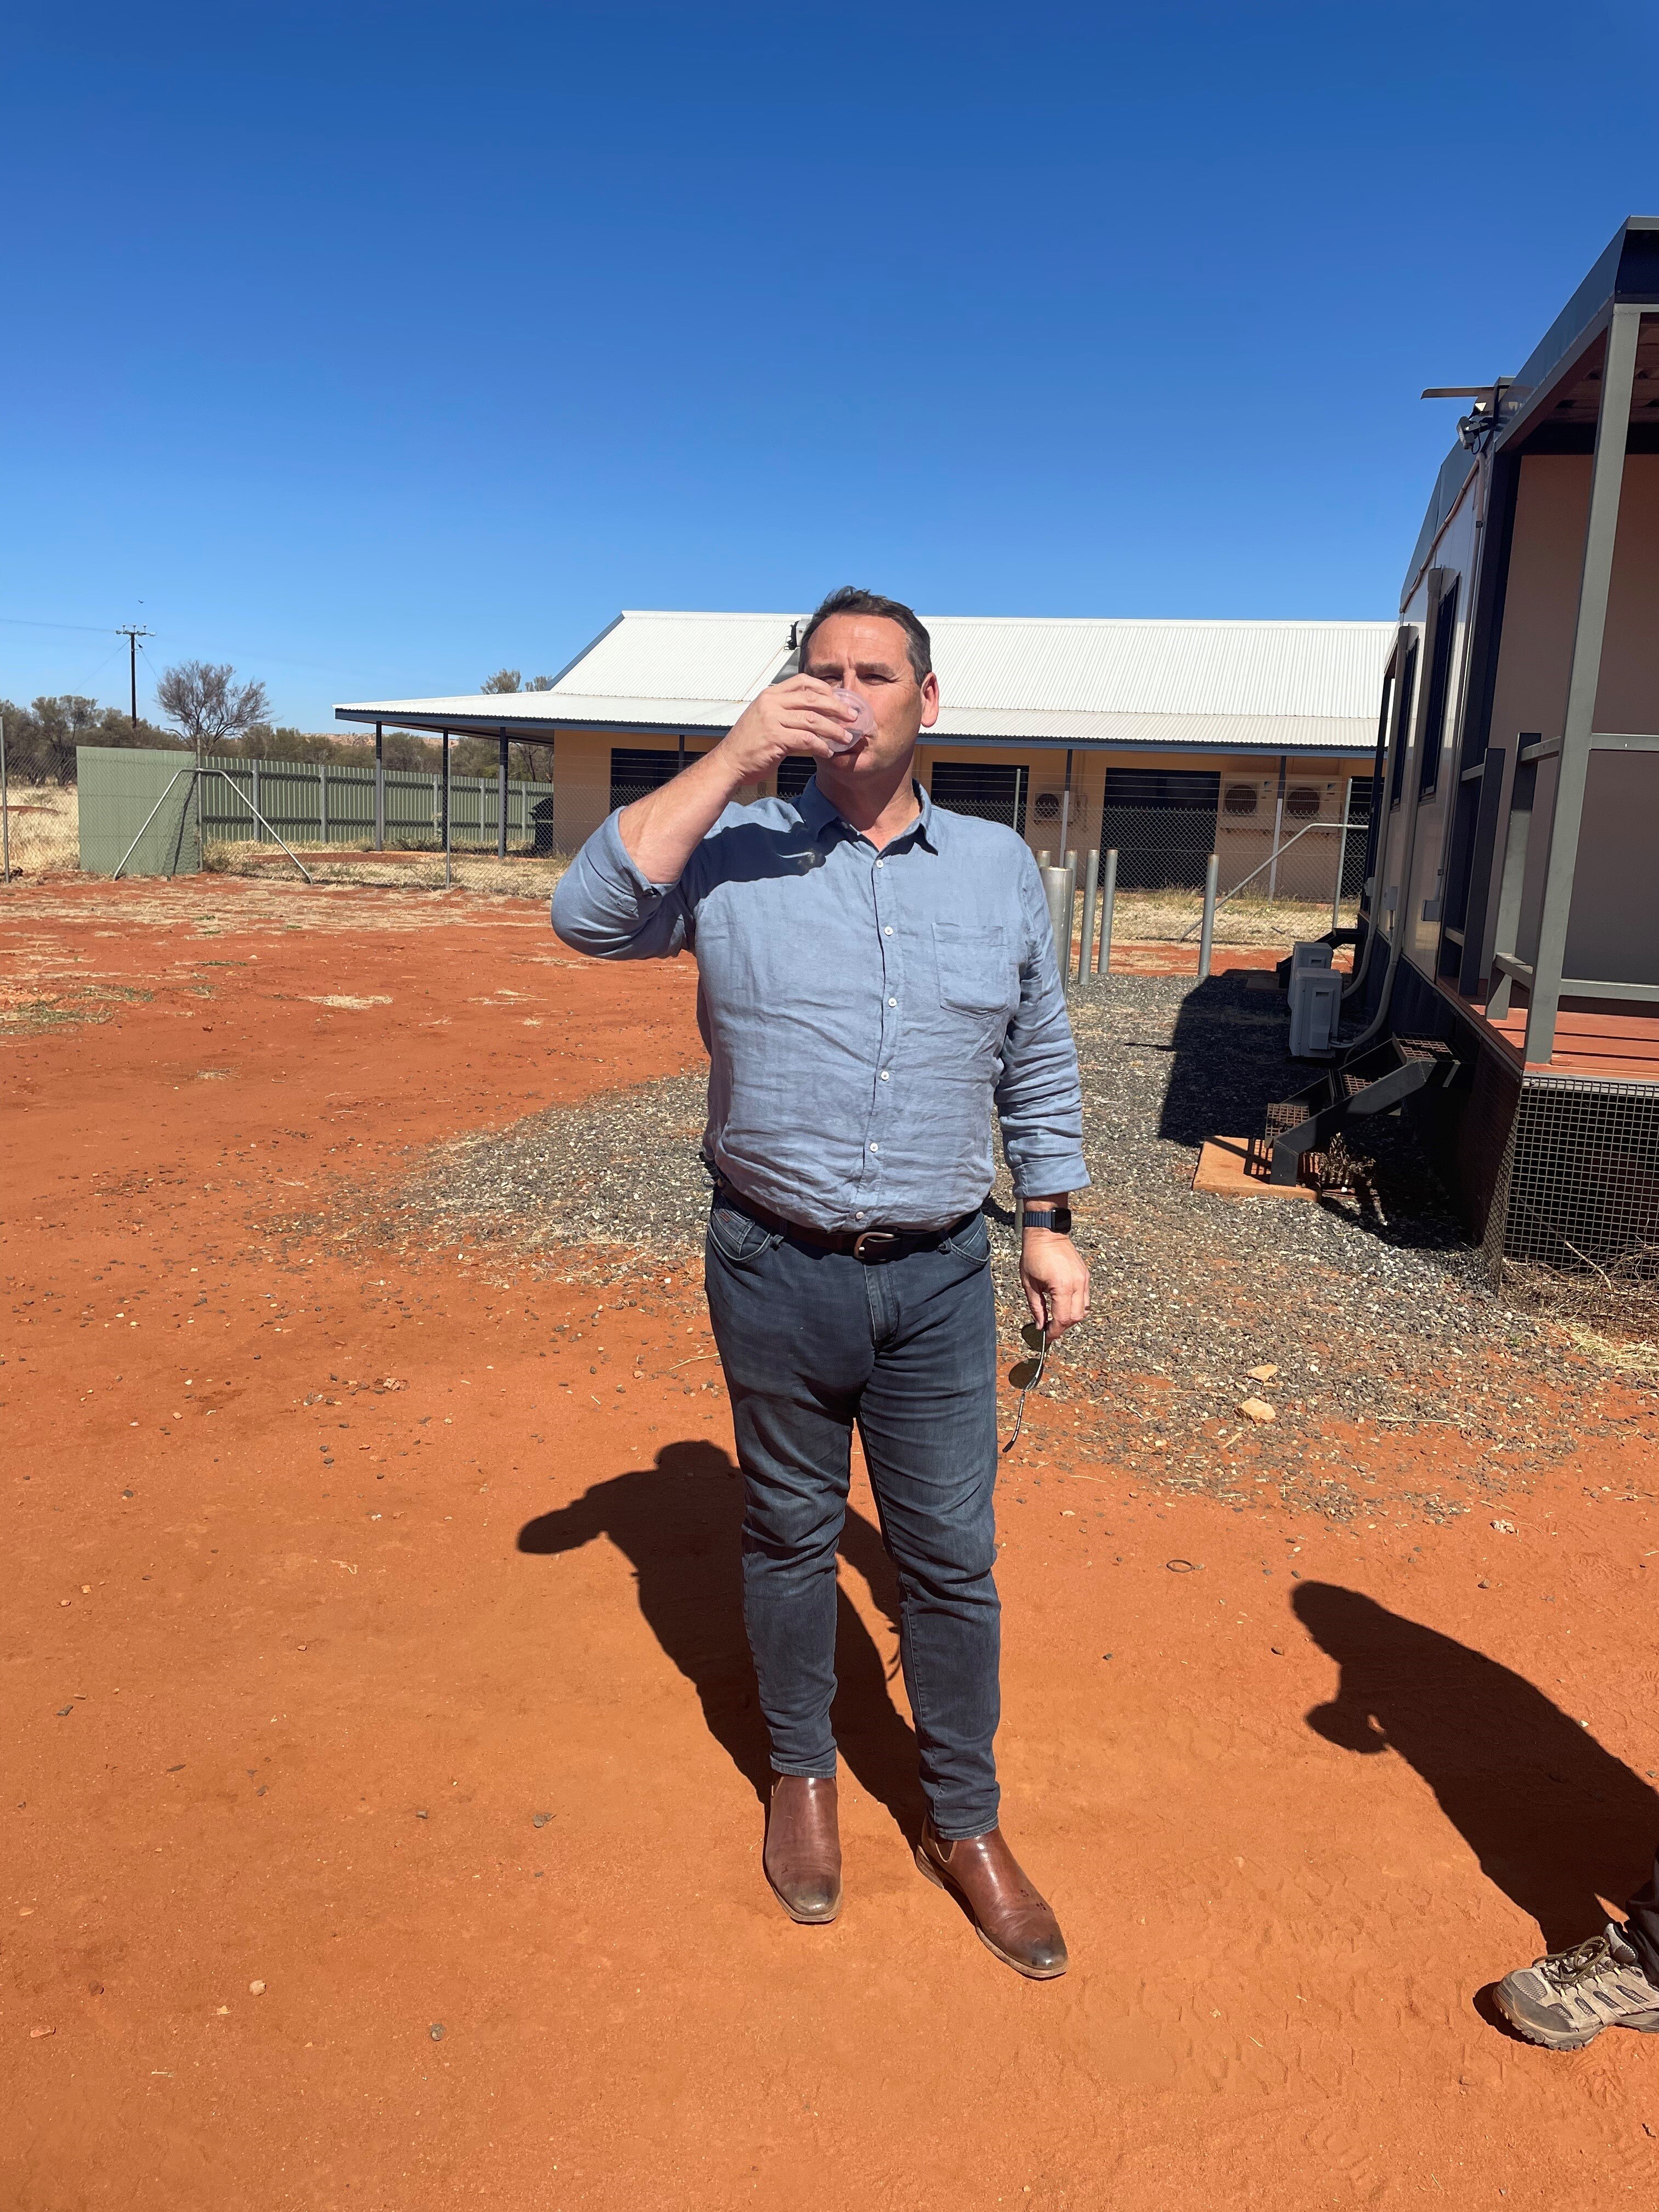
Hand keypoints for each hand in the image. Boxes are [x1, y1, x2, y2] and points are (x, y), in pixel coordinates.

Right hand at [717, 675, 856, 785]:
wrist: (729, 762)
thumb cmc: (748, 744)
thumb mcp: (763, 718)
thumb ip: (785, 711)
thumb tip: (813, 713)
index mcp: (770, 695)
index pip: (803, 681)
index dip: (824, 689)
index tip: (838, 699)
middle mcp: (771, 703)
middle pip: (813, 698)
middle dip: (837, 707)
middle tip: (852, 716)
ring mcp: (772, 720)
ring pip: (813, 719)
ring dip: (833, 729)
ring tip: (846, 737)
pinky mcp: (775, 738)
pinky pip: (806, 739)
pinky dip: (820, 746)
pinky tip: (827, 751)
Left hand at [1019, 1229, 1089, 1335]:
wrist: (1046, 1232)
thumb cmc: (1034, 1254)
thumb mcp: (1029, 1283)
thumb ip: (1036, 1307)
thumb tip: (1040, 1325)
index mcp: (1061, 1286)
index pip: (1063, 1319)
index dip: (1055, 1331)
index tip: (1047, 1337)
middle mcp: (1077, 1284)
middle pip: (1076, 1317)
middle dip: (1063, 1326)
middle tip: (1050, 1327)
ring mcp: (1083, 1279)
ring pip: (1084, 1310)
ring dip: (1071, 1317)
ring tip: (1057, 1315)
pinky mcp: (1085, 1275)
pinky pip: (1085, 1298)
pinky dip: (1076, 1306)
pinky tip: (1064, 1303)